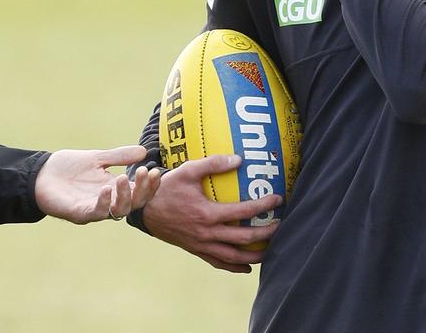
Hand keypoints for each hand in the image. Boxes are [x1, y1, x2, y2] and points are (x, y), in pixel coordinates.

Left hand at [35, 145, 162, 223]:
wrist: (40, 173)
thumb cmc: (67, 168)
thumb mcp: (96, 158)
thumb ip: (118, 156)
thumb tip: (143, 151)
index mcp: (114, 189)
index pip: (139, 191)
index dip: (149, 184)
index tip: (154, 170)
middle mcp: (108, 201)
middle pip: (134, 203)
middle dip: (142, 190)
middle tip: (144, 173)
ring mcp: (94, 208)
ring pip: (118, 211)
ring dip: (125, 196)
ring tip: (123, 177)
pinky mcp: (79, 213)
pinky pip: (96, 213)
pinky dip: (103, 203)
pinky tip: (105, 189)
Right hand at [142, 154, 281, 272]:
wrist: (144, 210)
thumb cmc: (166, 188)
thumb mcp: (188, 171)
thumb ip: (213, 163)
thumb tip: (239, 159)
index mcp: (207, 214)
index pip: (243, 211)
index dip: (263, 206)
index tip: (278, 199)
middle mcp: (206, 233)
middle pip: (244, 238)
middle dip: (266, 233)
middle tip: (281, 226)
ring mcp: (201, 245)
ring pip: (234, 256)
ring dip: (255, 255)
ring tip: (271, 250)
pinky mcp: (196, 250)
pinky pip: (218, 262)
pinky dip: (234, 267)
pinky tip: (247, 266)